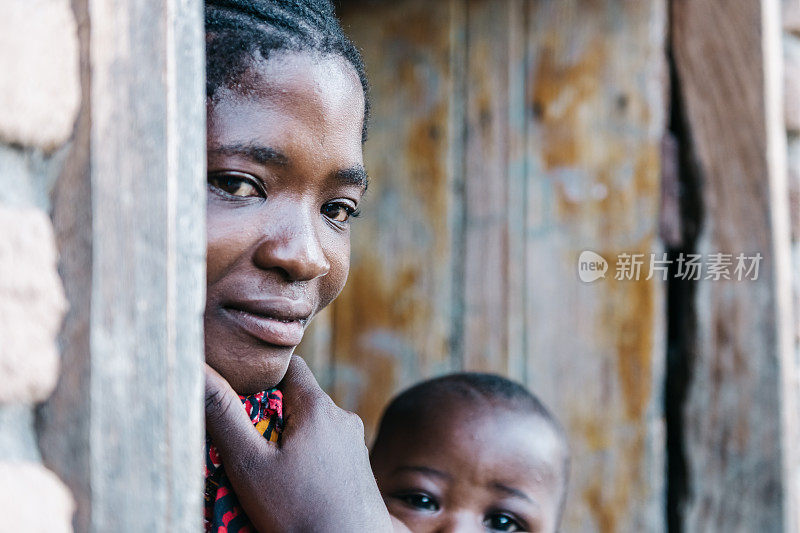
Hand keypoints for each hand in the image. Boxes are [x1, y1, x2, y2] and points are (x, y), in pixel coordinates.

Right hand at [204, 356, 393, 531]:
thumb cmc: (301, 513)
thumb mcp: (251, 465)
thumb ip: (224, 415)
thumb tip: (197, 369)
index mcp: (319, 407)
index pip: (289, 366)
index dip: (261, 375)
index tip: (238, 397)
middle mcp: (343, 418)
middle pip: (297, 399)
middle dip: (269, 417)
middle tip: (245, 446)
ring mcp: (354, 444)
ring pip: (310, 428)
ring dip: (286, 442)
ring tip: (266, 472)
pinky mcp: (357, 468)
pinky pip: (324, 451)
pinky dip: (304, 460)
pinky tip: (291, 487)